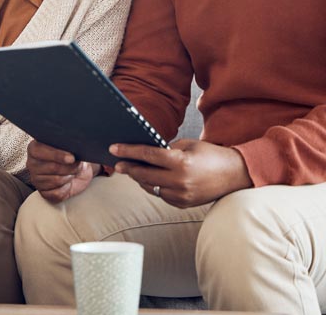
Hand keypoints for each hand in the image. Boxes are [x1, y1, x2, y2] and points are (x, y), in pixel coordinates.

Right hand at [26, 140, 99, 203]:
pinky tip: (67, 184)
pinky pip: (57, 193)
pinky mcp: (43, 193)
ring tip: (72, 173)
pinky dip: (66, 189)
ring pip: (56, 181)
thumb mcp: (71, 148)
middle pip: (52, 167)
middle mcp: (32, 163)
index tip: (71, 158)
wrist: (78, 171)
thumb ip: (68, 147)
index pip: (41, 151)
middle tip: (78, 166)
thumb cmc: (71, 157)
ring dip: (69, 177)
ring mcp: (35, 179)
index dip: (57, 155)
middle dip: (69, 167)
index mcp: (34, 148)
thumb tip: (72, 155)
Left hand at [110, 139, 252, 207]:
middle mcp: (180, 181)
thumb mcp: (188, 145)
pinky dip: (153, 186)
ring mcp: (182, 195)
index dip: (128, 151)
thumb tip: (145, 152)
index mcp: (181, 163)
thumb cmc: (211, 155)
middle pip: (144, 175)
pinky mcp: (183, 204)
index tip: (113, 149)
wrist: (236, 175)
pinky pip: (161, 195)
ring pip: (150, 187)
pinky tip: (149, 179)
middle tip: (118, 163)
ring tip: (131, 169)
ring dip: (139, 178)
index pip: (147, 156)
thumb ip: (166, 148)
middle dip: (129, 168)